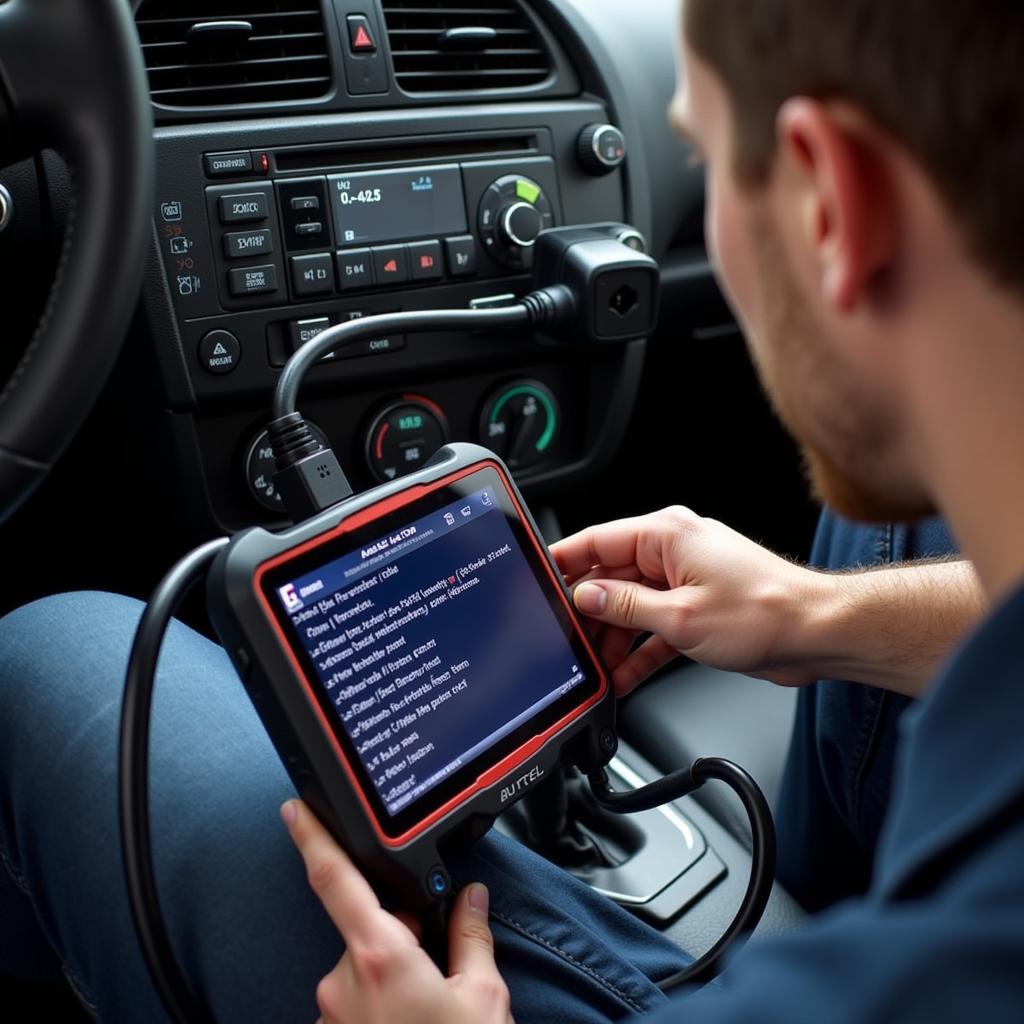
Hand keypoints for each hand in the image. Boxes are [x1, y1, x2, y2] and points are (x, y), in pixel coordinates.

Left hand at [282, 800, 513, 1023]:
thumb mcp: (484, 997)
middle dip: (398, 932)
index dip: (312, 838)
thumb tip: (470, 898)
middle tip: (437, 964)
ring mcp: (333, 1017)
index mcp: (381, 955)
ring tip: (428, 1011)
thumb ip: (470, 935)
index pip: (335, 880)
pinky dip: (380, 1004)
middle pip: (366, 928)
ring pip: (361, 969)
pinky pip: (354, 1004)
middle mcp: (344, 982)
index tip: (294, 808)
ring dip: (390, 972)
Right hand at [551, 506, 823, 694]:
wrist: (817, 633)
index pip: (597, 541)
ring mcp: (686, 580)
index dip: (564, 561)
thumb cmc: (765, 612)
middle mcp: (674, 551)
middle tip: (566, 641)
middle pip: (611, 578)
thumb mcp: (679, 616)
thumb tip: (586, 596)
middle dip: (589, 613)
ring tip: (594, 670)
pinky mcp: (698, 607)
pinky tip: (623, 676)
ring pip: (631, 607)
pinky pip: (655, 626)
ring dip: (614, 639)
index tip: (536, 580)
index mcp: (667, 535)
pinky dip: (640, 650)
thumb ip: (625, 606)